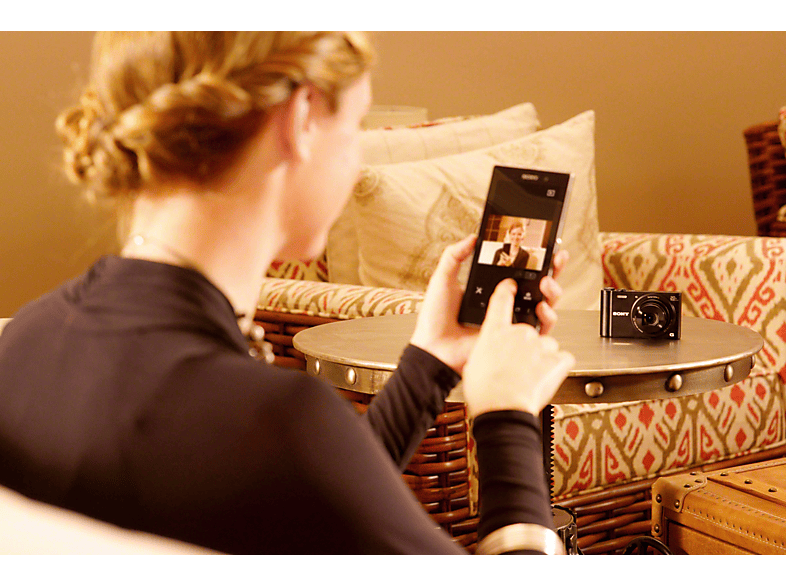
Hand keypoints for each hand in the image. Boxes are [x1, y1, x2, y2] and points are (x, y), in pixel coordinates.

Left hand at [410, 239, 568, 373]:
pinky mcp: (514, 341)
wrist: (433, 349)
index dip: (537, 259)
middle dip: (553, 270)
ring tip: (546, 283)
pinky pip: (538, 331)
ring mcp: (512, 322)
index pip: (521, 270)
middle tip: (556, 259)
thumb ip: (455, 256)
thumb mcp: (443, 280)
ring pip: (545, 305)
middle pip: (539, 285)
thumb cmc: (435, 319)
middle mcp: (507, 304)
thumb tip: (473, 237)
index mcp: (493, 289)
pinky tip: (542, 308)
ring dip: (553, 292)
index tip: (547, 245)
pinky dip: (547, 319)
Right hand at [462, 278, 574, 417]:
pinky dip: (559, 366)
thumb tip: (495, 352)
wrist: (502, 410)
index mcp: (494, 331)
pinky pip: (564, 357)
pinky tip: (547, 376)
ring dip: (542, 357)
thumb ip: (487, 350)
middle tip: (520, 362)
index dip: (507, 290)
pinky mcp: (557, 358)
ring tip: (531, 375)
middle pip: (529, 329)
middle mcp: (518, 332)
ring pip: (547, 344)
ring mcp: (540, 344)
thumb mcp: (474, 364)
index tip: (511, 285)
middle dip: (528, 344)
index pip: (501, 300)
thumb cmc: (485, 392)